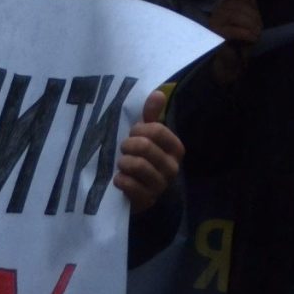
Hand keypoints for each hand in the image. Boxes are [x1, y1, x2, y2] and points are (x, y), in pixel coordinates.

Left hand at [116, 89, 183, 209]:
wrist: (134, 192)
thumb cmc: (140, 158)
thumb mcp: (145, 136)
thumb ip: (151, 115)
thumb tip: (158, 93)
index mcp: (175, 148)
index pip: (157, 131)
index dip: (139, 129)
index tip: (131, 133)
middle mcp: (172, 167)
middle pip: (146, 147)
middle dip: (128, 145)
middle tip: (123, 149)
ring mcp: (161, 185)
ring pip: (138, 165)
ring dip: (124, 162)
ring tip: (120, 164)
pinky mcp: (147, 200)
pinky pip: (131, 185)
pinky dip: (121, 180)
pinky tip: (118, 179)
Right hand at [205, 0, 260, 82]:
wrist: (232, 65)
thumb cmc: (241, 42)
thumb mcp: (249, 20)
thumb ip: (250, 3)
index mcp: (225, 5)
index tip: (254, 8)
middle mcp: (216, 11)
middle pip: (237, 4)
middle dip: (253, 16)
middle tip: (259, 28)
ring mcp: (213, 23)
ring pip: (234, 15)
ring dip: (251, 25)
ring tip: (256, 35)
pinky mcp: (213, 36)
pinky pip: (231, 29)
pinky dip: (246, 34)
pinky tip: (252, 39)